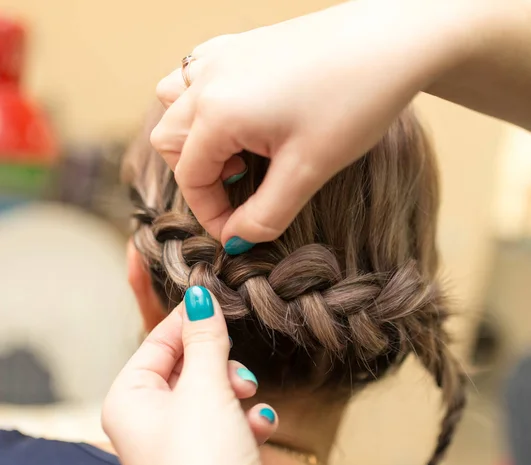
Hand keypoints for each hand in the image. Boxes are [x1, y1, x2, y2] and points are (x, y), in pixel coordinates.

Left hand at [103, 286, 386, 464]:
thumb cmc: (202, 464)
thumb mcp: (204, 388)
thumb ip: (203, 338)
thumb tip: (198, 294)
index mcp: (128, 401)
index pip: (157, 342)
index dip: (188, 320)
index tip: (217, 299)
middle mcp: (148, 423)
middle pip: (186, 367)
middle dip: (218, 364)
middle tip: (236, 370)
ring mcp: (179, 444)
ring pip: (212, 393)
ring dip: (235, 391)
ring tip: (248, 399)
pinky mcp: (209, 460)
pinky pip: (227, 422)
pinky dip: (245, 419)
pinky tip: (259, 428)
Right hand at [151, 0, 472, 249]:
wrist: (391, 40)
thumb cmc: (352, 102)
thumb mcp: (307, 172)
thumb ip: (264, 216)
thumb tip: (236, 239)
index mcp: (217, 111)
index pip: (189, 177)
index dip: (210, 214)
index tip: (238, 233)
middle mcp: (208, 79)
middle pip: (170, 141)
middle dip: (198, 178)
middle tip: (240, 191)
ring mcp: (222, 55)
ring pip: (175, 103)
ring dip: (194, 137)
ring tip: (238, 151)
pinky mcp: (241, 44)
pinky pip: (198, 75)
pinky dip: (206, 104)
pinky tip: (243, 116)